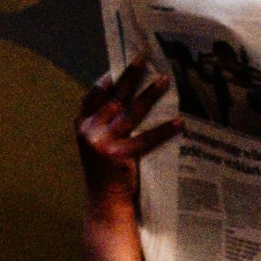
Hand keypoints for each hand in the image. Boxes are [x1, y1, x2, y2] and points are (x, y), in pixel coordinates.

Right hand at [76, 58, 180, 205]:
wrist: (104, 202)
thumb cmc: (105, 171)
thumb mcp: (96, 142)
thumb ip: (103, 122)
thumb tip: (125, 94)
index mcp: (81, 125)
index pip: (93, 95)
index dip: (106, 80)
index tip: (119, 65)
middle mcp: (89, 131)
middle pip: (114, 97)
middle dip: (130, 76)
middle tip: (143, 58)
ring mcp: (102, 143)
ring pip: (131, 113)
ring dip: (150, 95)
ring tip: (164, 81)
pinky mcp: (119, 156)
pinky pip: (146, 139)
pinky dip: (163, 130)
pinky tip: (178, 122)